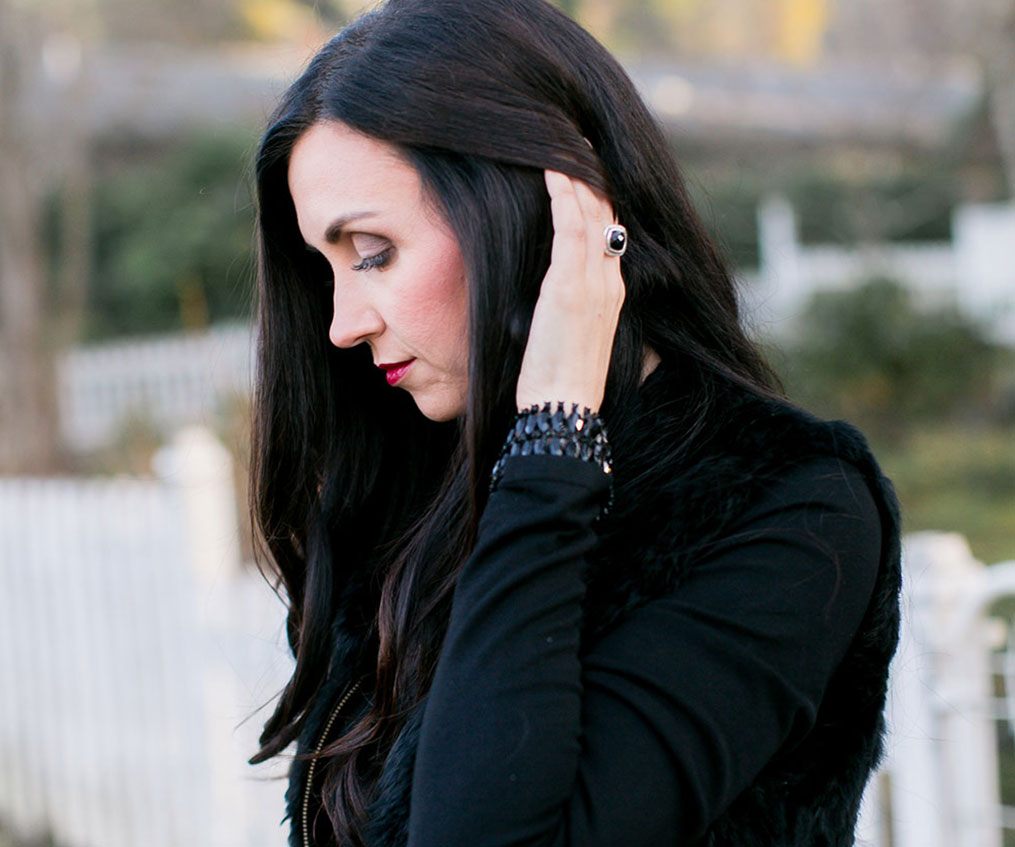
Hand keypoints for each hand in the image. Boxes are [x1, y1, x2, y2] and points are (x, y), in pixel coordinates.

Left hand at [514, 170, 625, 413]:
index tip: (585, 175)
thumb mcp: (573, 339)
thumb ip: (571, 310)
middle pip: (606, 217)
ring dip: (577, 178)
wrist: (566, 409)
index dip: (600, 202)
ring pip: (591, 216)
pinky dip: (563, 196)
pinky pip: (570, 228)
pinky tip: (553, 171)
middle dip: (593, 179)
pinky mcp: (570, 287)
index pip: (610, 236)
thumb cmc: (562, 383)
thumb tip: (554, 300)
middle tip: (578, 146)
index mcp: (613, 294)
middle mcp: (610, 282)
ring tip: (563, 146)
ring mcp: (593, 283)